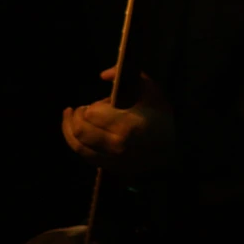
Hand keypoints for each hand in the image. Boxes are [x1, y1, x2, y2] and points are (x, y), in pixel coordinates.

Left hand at [61, 66, 175, 177]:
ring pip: (77, 146)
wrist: (174, 153)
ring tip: (71, 115)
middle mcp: (117, 146)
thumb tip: (103, 75)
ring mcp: (112, 161)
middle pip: (81, 130)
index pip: (93, 114)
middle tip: (81, 108)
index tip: (104, 102)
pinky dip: (74, 142)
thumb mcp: (151, 92)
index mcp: (128, 126)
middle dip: (76, 116)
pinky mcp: (109, 169)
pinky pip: (84, 156)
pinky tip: (73, 130)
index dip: (94, 106)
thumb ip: (128, 76)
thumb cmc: (162, 119)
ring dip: (69, 128)